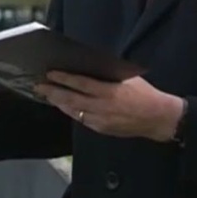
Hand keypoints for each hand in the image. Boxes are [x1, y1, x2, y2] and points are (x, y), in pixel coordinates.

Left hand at [35, 71, 183, 141]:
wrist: (157, 118)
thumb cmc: (144, 93)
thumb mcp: (127, 78)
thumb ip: (107, 76)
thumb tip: (88, 68)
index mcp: (109, 91)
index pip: (80, 84)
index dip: (63, 79)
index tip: (51, 73)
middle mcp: (102, 107)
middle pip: (71, 100)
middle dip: (53, 92)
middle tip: (39, 86)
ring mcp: (100, 120)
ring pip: (73, 111)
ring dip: (59, 103)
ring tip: (47, 95)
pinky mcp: (101, 129)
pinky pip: (82, 119)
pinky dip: (71, 112)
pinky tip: (64, 107)